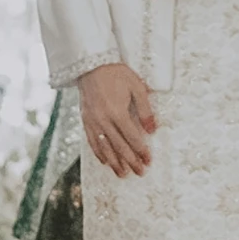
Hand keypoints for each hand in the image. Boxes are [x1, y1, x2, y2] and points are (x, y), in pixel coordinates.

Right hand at [79, 63, 156, 177]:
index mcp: (117, 112)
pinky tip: (105, 161)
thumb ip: (145, 110)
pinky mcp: (85, 120)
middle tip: (139, 172)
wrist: (92, 65)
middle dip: (130, 161)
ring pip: (104, 147)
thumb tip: (152, 130)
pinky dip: (99, 153)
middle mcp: (104, 120)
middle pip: (119, 146)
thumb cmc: (117, 73)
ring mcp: (93, 121)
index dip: (141, 151)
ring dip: (114, 162)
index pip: (132, 137)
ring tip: (122, 174)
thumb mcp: (137, 87)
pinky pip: (92, 141)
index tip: (148, 161)